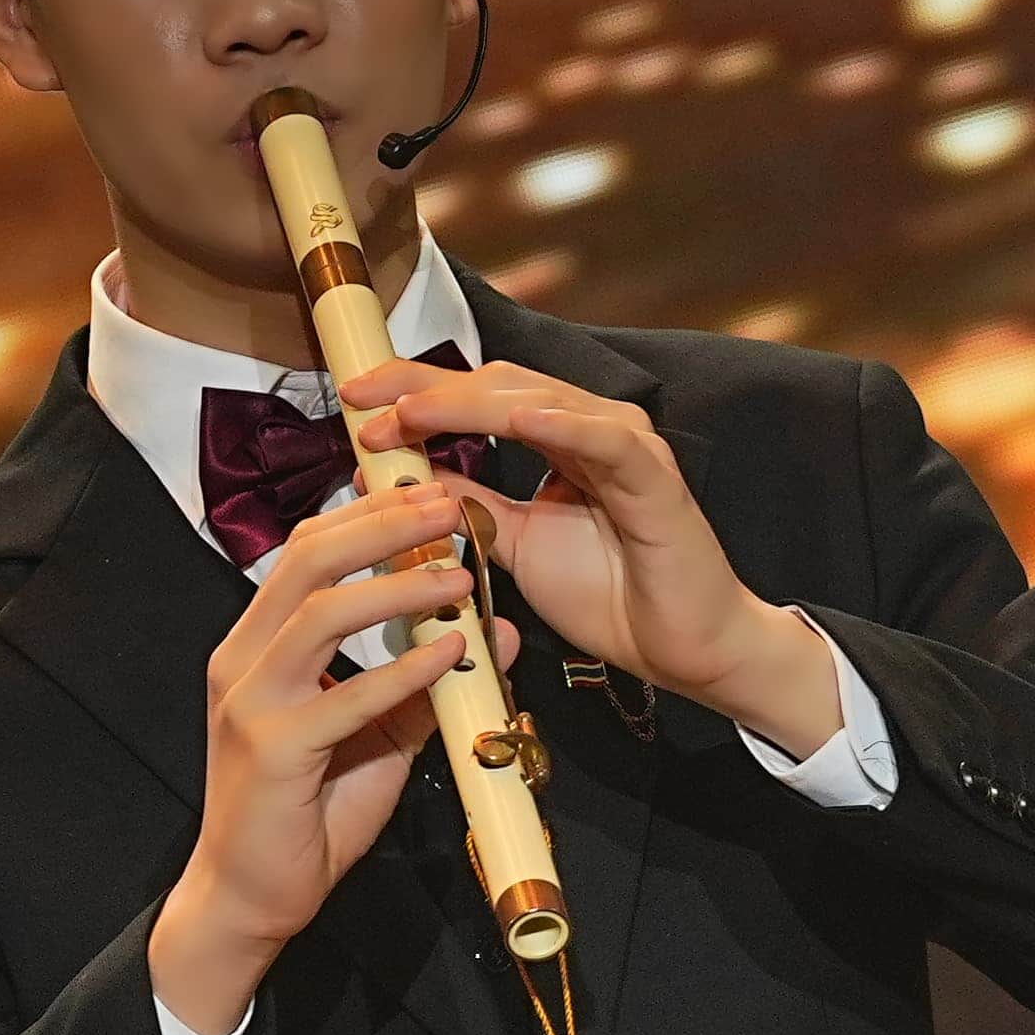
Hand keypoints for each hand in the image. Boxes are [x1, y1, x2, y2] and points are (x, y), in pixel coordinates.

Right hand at [156, 483, 522, 1030]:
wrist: (249, 895)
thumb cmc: (307, 814)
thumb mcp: (378, 735)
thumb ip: (424, 684)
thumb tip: (491, 633)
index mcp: (260, 645)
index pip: (308, 551)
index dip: (368, 514)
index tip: (431, 494)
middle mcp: (245, 660)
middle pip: (307, 559)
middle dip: (382, 524)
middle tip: (448, 506)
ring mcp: (251, 702)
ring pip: (321, 612)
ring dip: (396, 585)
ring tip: (457, 572)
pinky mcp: (271, 750)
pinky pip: (345, 694)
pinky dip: (403, 669)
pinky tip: (449, 653)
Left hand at [344, 354, 799, 721]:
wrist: (680, 648)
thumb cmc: (610, 595)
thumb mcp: (513, 544)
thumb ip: (466, 505)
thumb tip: (400, 480)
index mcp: (560, 436)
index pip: (478, 395)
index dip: (415, 391)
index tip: (354, 402)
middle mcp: (593, 427)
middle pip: (500, 385)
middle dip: (426, 389)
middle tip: (364, 401)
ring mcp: (628, 447)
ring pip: (541, 402)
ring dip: (471, 404)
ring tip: (413, 411)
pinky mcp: (656, 480)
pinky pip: (606, 442)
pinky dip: (562, 426)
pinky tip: (518, 420)